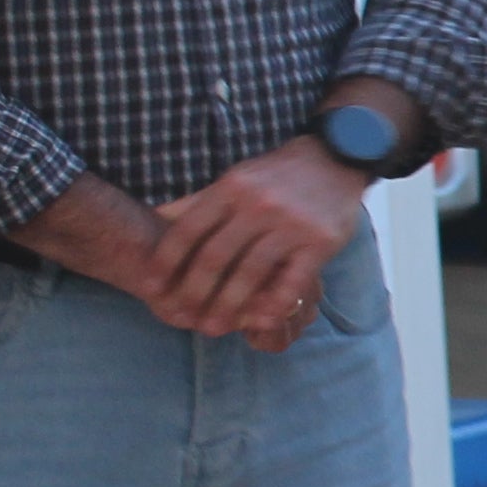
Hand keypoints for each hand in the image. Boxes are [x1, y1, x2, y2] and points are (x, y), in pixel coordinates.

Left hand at [152, 142, 368, 350]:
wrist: (335, 159)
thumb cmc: (276, 175)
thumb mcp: (236, 178)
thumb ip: (202, 201)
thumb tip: (157, 217)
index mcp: (232, 187)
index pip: (189, 229)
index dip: (166, 261)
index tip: (151, 287)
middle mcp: (258, 204)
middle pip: (215, 256)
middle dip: (194, 291)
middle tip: (181, 317)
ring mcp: (291, 223)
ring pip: (251, 272)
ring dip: (228, 305)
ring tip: (213, 328)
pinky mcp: (320, 242)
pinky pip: (293, 280)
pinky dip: (275, 303)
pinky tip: (260, 320)